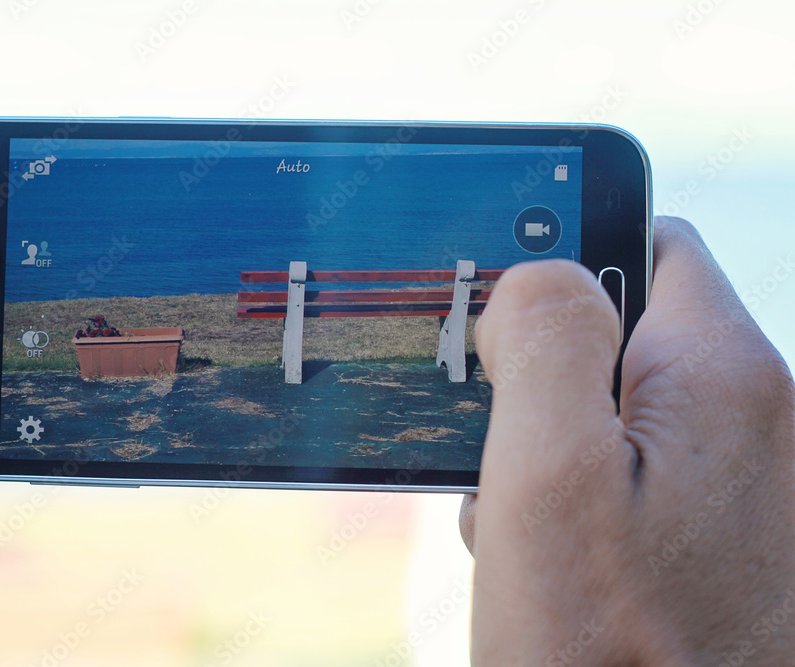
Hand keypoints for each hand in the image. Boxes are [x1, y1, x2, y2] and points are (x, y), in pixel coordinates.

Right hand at [460, 217, 794, 663]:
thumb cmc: (609, 651)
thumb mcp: (547, 474)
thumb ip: (543, 340)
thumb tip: (539, 272)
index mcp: (720, 378)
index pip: (652, 243)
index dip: (568, 255)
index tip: (504, 305)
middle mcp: (757, 422)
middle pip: (627, 337)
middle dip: (543, 377)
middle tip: (498, 446)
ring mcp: (746, 489)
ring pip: (619, 416)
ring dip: (551, 451)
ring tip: (521, 528)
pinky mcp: (724, 543)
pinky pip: (637, 483)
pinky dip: (581, 504)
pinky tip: (550, 568)